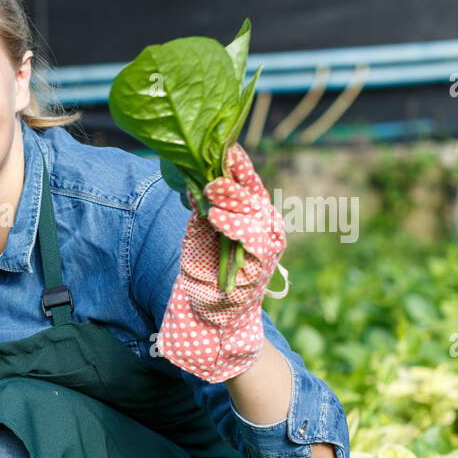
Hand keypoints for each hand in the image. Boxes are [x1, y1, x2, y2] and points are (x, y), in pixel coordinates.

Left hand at [157, 143, 288, 383]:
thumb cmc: (206, 269)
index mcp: (250, 212)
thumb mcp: (198, 233)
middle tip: (215, 164)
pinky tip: (217, 217)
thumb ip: (200, 209)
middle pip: (252, 192)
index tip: (224, 145)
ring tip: (212, 190)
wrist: (212, 311)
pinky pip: (253, 238)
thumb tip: (191, 183)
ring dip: (232, 198)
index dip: (238, 164)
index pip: (246, 181)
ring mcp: (266, 242)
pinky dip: (236, 225)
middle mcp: (263, 222)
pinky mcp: (262, 262)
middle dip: (233, 177)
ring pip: (254, 211)